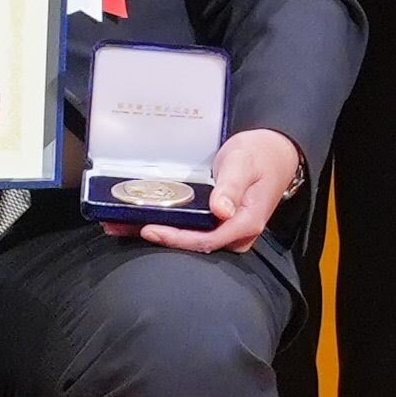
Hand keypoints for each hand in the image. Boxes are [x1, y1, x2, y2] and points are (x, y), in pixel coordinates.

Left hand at [125, 127, 302, 253]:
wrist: (274, 152)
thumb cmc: (259, 154)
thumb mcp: (244, 163)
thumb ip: (232, 186)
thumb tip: (221, 211)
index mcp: (246, 222)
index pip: (207, 239)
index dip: (177, 238)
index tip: (150, 229)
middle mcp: (236, 232)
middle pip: (195, 244)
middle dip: (160, 238)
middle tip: (122, 227)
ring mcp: (227, 230)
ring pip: (191, 239)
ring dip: (157, 233)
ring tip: (120, 226)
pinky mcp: (218, 223)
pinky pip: (192, 230)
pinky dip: (166, 225)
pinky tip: (138, 220)